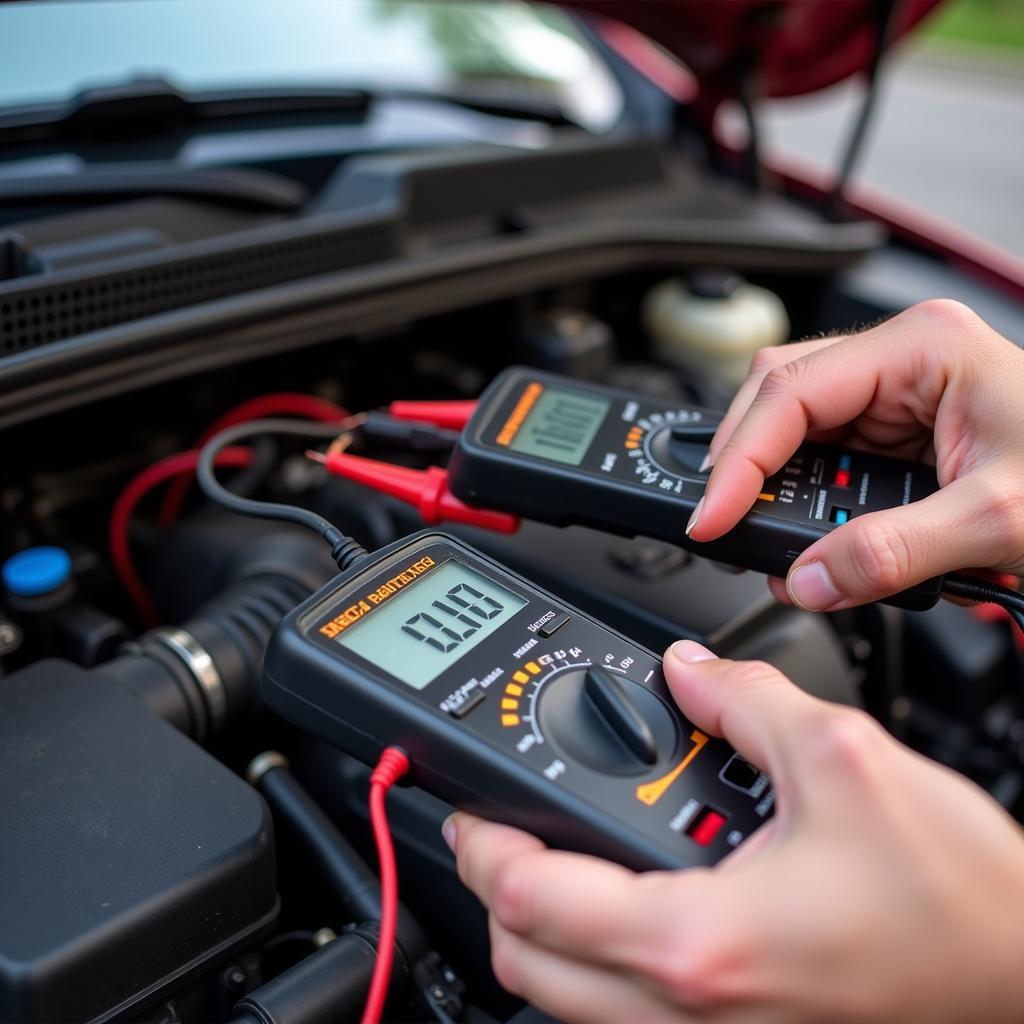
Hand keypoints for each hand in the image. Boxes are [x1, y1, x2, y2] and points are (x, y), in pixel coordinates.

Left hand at [447, 641, 1023, 1022]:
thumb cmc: (963, 905)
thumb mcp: (844, 759)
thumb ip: (745, 698)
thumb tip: (690, 673)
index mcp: (701, 941)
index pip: (532, 902)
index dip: (481, 844)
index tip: (468, 807)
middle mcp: (698, 1014)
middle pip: (529, 969)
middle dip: (494, 895)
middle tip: (497, 833)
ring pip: (571, 1005)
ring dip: (543, 934)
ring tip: (556, 862)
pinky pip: (630, 1019)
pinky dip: (600, 968)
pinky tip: (631, 909)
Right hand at [687, 300, 1023, 609]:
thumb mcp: (995, 519)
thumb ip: (891, 552)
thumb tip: (808, 578)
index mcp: (922, 348)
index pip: (791, 391)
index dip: (740, 458)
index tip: (714, 515)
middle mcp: (902, 361)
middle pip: (779, 396)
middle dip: (745, 463)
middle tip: (725, 523)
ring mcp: (897, 393)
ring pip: (794, 426)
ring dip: (772, 483)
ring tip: (765, 538)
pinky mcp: (897, 430)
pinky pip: (824, 455)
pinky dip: (802, 496)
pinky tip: (801, 528)